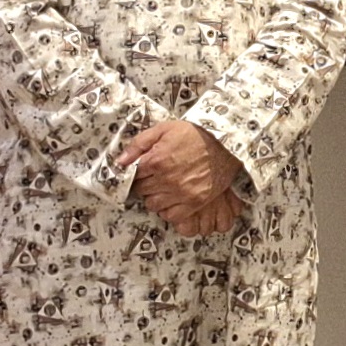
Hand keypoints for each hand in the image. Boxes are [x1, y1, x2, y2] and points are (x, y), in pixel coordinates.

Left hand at [124, 118, 243, 236]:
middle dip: (145, 183)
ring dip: (154, 197)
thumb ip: (138, 144)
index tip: (143, 169)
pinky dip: (168, 209)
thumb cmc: (195, 135)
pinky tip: (172, 199)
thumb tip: (119, 161)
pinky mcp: (194, 202)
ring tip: (163, 188)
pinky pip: (171, 215)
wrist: (226, 144)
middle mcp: (166, 179)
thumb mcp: (164, 130)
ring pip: (153, 204)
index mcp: (157, 160)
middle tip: (154, 177)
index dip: (137, 172)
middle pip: (142, 190)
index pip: (133, 175)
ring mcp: (181, 193)